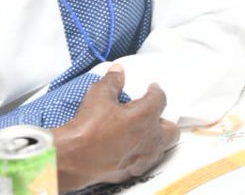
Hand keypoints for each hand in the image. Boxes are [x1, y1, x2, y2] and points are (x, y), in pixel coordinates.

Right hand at [52, 65, 178, 192]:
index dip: (156, 91)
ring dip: (154, 140)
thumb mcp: (99, 95)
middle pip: (171, 130)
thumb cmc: (88, 127)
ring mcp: (141, 158)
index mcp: (146, 116)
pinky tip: (128, 151)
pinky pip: (142, 163)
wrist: (74, 158)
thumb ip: (112, 82)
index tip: (152, 88)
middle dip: (164, 121)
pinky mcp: (130, 172)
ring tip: (142, 133)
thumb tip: (117, 72)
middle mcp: (149, 139)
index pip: (160, 99)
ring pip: (159, 150)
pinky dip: (139, 156)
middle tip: (152, 115)